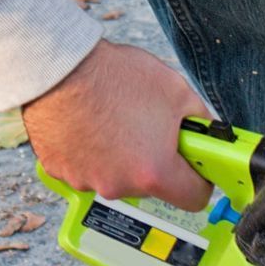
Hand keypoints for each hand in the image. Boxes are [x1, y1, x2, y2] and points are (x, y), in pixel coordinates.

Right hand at [21, 41, 211, 205]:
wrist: (59, 66)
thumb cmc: (114, 77)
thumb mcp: (177, 91)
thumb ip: (200, 120)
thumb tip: (205, 134)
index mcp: (154, 173)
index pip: (194, 199)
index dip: (199, 179)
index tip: (195, 165)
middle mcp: (119, 186)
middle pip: (152, 185)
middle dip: (156, 161)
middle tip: (150, 128)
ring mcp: (86, 181)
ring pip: (118, 176)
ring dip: (122, 157)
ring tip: (116, 119)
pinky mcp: (61, 171)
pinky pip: (87, 168)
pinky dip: (92, 152)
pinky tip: (91, 124)